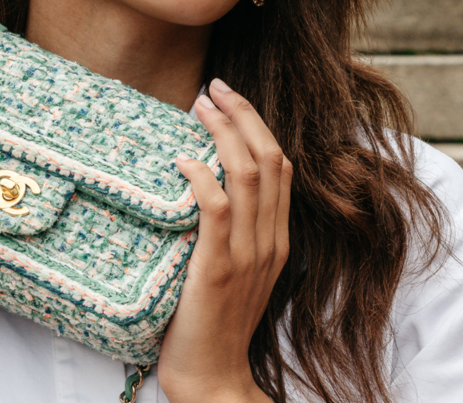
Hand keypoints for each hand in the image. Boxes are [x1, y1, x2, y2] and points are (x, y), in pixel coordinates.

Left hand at [157, 78, 291, 402]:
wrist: (213, 377)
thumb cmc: (214, 321)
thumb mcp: (234, 268)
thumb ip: (231, 230)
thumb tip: (204, 181)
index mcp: (278, 238)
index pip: (279, 167)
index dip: (256, 126)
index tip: (229, 99)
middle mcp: (270, 241)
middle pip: (268, 160)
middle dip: (242, 116)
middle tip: (213, 87)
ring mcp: (247, 256)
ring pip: (247, 177)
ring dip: (223, 133)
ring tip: (199, 105)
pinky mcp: (217, 271)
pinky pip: (216, 212)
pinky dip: (202, 179)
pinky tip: (183, 160)